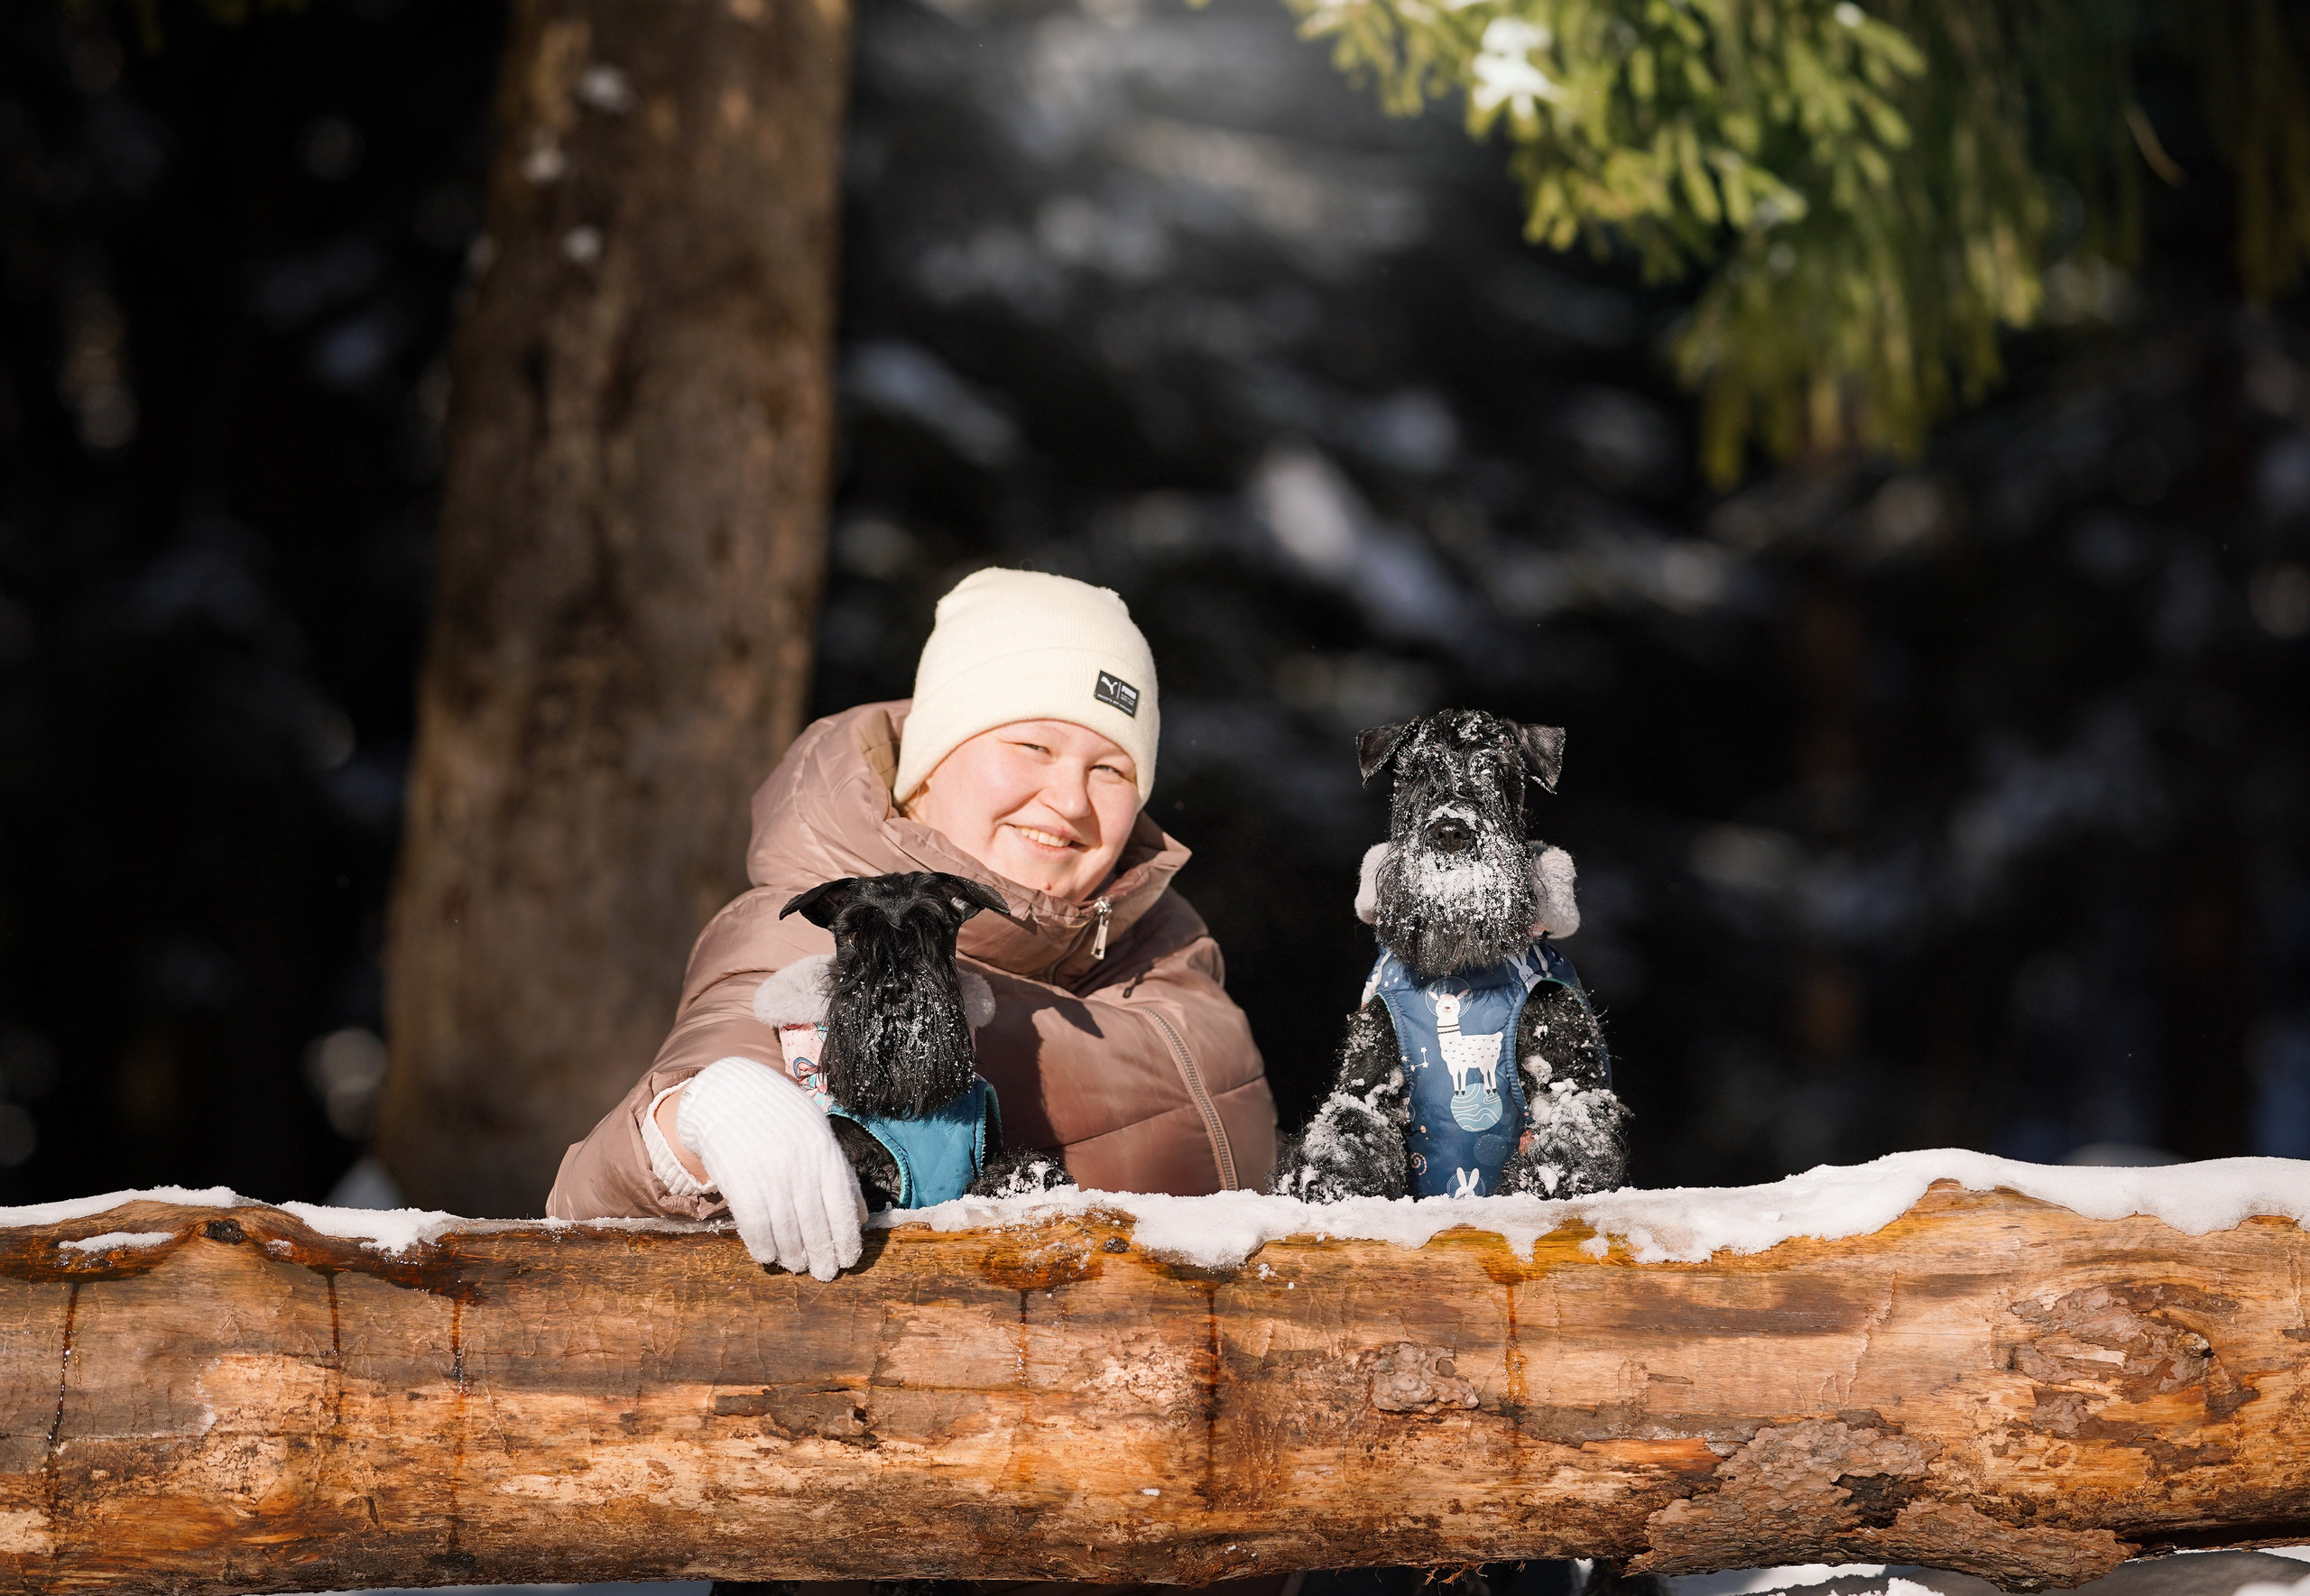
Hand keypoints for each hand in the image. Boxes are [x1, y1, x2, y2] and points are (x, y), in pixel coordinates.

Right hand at [676, 1056, 866, 1279]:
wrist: (729, 1096)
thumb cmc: (781, 1117)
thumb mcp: (818, 1134)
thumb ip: (839, 1173)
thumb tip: (860, 1216)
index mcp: (824, 1152)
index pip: (842, 1206)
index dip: (846, 1239)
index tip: (848, 1260)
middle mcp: (800, 1166)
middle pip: (815, 1225)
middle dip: (822, 1255)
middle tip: (824, 1274)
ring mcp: (768, 1175)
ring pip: (786, 1231)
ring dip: (794, 1256)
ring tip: (798, 1267)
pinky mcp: (739, 1183)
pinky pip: (755, 1226)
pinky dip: (763, 1246)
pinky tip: (768, 1256)